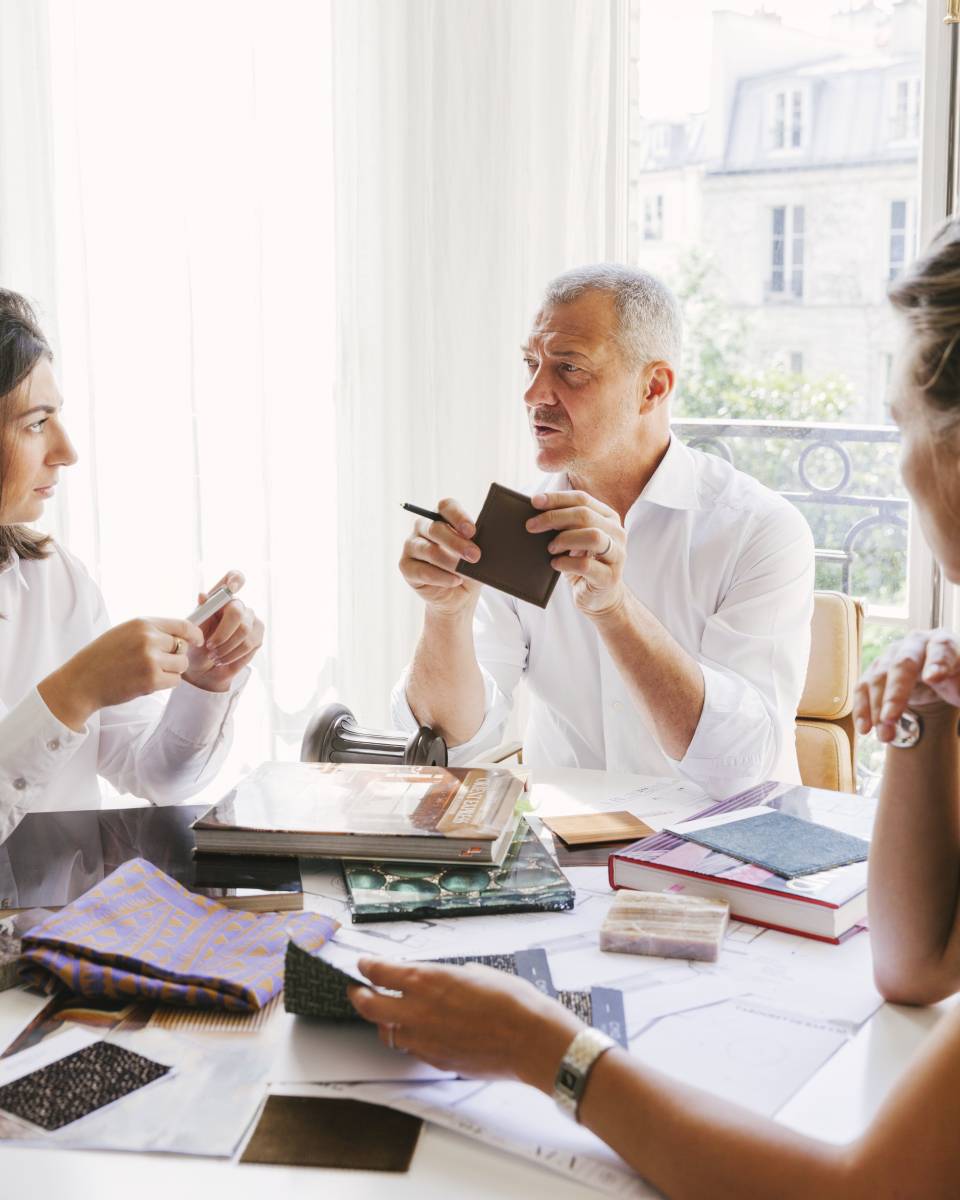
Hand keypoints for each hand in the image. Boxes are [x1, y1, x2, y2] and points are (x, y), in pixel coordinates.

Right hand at [39, 616, 203, 730]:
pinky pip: (175, 681)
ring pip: (181, 665)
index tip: (198, 640)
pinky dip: (165, 683)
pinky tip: (146, 682)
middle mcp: (148, 638)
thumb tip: (182, 636)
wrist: (81, 682)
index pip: (182, 625)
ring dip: (171, 671)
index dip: (194, 634)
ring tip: (149, 672)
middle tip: (155, 663)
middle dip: (174, 656)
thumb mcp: (125, 633)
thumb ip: (151, 632)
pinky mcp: (151, 679)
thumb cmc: (102, 658)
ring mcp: (151, 659)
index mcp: (142, 623)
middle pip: (182, 647)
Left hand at [182, 570, 263, 692]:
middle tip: (210, 646)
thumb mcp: (191, 630)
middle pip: (236, 612)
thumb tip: (202, 595)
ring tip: (214, 656)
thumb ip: (200, 613)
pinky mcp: (258, 636)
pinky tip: (223, 659)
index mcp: (220, 598)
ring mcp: (251, 620)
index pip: (234, 578)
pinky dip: (233, 655)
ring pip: (244, 631)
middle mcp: (238, 605)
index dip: (235, 579)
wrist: (203, 667)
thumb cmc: (195, 644)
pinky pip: (249, 645)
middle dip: (222, 633)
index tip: (231, 588)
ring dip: (226, 647)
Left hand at [348, 958, 581, 1087]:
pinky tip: (421, 1030)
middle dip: (359, 995)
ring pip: (387, 1032)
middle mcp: (417, 1011)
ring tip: (390, 1012)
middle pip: (368, 1006)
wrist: (531, 1040)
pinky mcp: (435, 1060)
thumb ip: (445, 977)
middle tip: (358, 989)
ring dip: (385, 1020)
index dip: (367, 966)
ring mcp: (424, 1040)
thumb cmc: (511, 1001)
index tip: (364, 964)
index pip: (379, 972)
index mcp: (426, 981)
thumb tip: (434, 980)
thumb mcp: (474, 972)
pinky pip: (411, 1048)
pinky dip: (409, 1037)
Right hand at [399, 498, 482, 616]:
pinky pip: (422, 571)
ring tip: (466, 573)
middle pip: (436, 528)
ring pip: (428, 550)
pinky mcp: (406, 566)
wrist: (459, 595)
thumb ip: (478, 543)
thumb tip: (486, 540)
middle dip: (457, 542)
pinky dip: (441, 577)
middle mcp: (423, 527)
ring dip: (450, 562)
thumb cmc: (469, 567)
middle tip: (475, 555)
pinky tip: (455, 581)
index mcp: (441, 516)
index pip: (446, 507)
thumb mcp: (477, 553)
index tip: (472, 531)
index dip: (458, 517)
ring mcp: (411, 546)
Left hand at [526, 491, 625, 615]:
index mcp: (608, 517)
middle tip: (532, 526)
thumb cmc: (582, 564)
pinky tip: (555, 564)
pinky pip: (586, 565)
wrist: (599, 598)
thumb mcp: (574, 541)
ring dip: (565, 539)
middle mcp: (617, 533)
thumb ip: (564, 525)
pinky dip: (566, 563)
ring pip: (593, 536)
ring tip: (550, 548)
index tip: (534, 501)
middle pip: (585, 515)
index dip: (557, 498)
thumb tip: (535, 512)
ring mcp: (617, 555)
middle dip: (554, 517)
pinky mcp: (610, 577)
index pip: (582, 499)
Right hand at [854, 629, 959, 741]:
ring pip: (879, 676)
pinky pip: (863, 687)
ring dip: (877, 708)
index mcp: (944, 642)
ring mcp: (891, 655)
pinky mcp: (876, 670)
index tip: (934, 678)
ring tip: (885, 735)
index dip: (937, 662)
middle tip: (892, 718)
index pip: (941, 648)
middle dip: (896, 693)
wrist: (938, 675)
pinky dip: (862, 708)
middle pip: (902, 663)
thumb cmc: (957, 678)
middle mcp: (915, 643)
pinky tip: (865, 728)